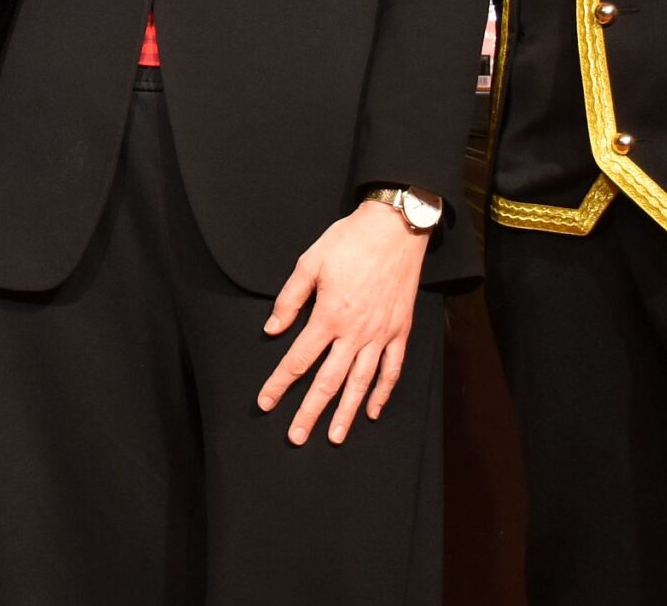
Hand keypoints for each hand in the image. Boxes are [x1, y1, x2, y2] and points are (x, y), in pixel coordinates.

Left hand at [256, 200, 429, 445]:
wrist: (395, 229)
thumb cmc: (349, 241)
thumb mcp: (310, 262)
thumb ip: (290, 299)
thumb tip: (272, 328)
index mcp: (329, 316)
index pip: (299, 359)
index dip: (280, 383)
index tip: (266, 403)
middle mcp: (355, 333)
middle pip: (328, 381)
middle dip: (310, 411)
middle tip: (296, 437)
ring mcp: (380, 335)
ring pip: (361, 383)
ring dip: (346, 412)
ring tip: (334, 437)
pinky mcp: (400, 331)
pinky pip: (392, 369)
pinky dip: (382, 392)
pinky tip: (372, 411)